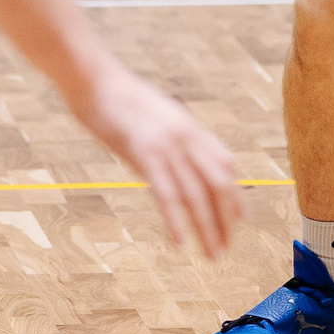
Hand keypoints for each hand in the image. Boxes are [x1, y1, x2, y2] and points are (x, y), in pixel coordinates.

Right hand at [69, 64, 243, 255]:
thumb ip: (169, 139)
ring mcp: (167, 144)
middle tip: (226, 248)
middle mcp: (185, 136)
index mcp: (189, 127)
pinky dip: (176, 220)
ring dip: (208, 228)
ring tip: (213, 254)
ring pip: (197, 194)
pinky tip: (180, 242)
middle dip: (226, 219)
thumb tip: (174, 163)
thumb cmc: (117, 99)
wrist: (93, 78)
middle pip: (218, 184)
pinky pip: (166, 193)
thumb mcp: (154, 117)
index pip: (224, 164)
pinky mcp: (144, 152)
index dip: (236, 194)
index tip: (240, 221)